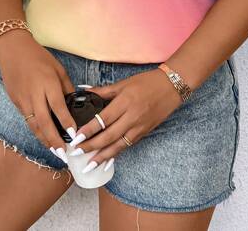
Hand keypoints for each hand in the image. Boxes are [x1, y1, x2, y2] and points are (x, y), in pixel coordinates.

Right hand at [0, 30, 76, 163]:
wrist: (12, 50)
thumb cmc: (38, 57)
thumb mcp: (58, 69)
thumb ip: (66, 87)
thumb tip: (73, 104)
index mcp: (48, 83)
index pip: (58, 107)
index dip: (66, 123)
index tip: (74, 135)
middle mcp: (34, 94)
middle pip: (44, 122)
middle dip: (54, 140)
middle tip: (63, 153)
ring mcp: (23, 99)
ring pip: (33, 125)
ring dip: (44, 139)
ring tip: (55, 151)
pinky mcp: (16, 102)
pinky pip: (27, 119)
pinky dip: (36, 130)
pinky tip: (44, 137)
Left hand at [67, 67, 182, 172]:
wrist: (171, 87)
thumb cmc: (146, 82)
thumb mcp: (123, 83)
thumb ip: (103, 91)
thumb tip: (85, 91)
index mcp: (125, 102)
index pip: (103, 119)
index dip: (89, 130)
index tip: (76, 137)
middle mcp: (132, 117)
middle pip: (109, 136)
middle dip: (91, 146)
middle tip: (76, 153)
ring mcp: (139, 127)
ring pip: (118, 145)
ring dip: (102, 156)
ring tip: (89, 165)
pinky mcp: (144, 132)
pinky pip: (128, 145)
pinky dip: (116, 154)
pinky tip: (107, 161)